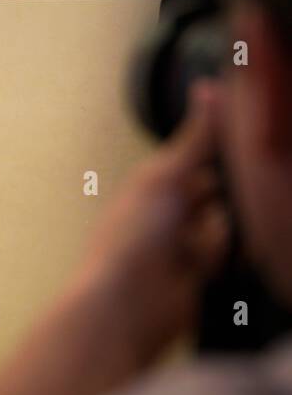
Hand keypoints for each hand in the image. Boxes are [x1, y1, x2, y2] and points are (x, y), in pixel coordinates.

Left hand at [68, 81, 230, 371]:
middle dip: (237, 184)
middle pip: (218, 187)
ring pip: (228, 220)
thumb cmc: (134, 237)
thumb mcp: (167, 177)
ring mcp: (186, 241)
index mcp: (155, 181)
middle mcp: (170, 209)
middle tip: (267, 170)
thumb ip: (196, 139)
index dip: (225, 142)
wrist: (128, 306)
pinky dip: (231, 252)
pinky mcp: (202, 273)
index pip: (199, 153)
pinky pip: (231, 254)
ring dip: (232, 223)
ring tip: (231, 220)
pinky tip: (229, 252)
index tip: (259, 125)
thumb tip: (211, 87)